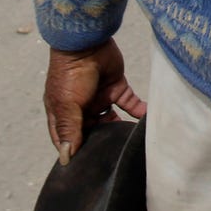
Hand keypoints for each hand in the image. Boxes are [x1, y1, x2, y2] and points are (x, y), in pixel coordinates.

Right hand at [43, 40, 146, 164]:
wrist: (87, 41)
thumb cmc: (71, 74)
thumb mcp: (67, 105)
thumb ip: (70, 130)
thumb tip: (66, 159)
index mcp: (63, 113)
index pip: (68, 140)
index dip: (76, 154)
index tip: (88, 169)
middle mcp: (81, 108)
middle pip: (93, 132)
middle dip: (103, 143)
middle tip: (115, 157)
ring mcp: (100, 98)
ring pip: (112, 120)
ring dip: (121, 129)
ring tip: (130, 143)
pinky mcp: (116, 87)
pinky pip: (130, 104)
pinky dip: (139, 113)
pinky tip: (147, 124)